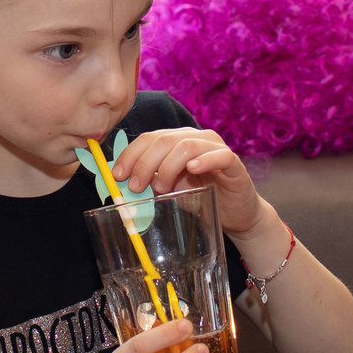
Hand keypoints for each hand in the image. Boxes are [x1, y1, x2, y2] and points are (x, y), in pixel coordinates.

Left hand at [110, 126, 265, 235]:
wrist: (235, 214)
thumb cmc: (200, 198)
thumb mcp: (169, 189)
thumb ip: (151, 181)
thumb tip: (122, 184)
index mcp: (177, 140)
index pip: (149, 138)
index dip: (130, 154)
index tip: (117, 175)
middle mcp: (196, 138)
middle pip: (163, 140)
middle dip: (144, 163)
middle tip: (136, 186)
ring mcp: (216, 148)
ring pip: (186, 145)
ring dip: (168, 167)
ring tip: (161, 189)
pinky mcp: (234, 163)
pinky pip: (220, 156)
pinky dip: (204, 160)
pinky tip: (192, 169)